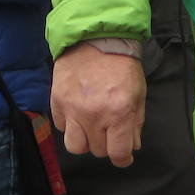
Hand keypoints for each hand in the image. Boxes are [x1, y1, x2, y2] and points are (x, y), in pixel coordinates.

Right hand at [50, 41, 145, 166]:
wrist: (95, 37)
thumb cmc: (121, 64)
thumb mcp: (138, 92)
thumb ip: (136, 122)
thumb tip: (132, 146)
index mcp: (118, 112)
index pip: (118, 153)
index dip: (123, 158)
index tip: (123, 154)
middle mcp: (94, 115)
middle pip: (97, 151)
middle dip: (106, 144)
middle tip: (109, 129)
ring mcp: (72, 109)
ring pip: (75, 146)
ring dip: (85, 140)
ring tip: (90, 127)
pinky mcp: (57, 101)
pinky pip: (61, 126)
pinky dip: (70, 124)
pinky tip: (77, 111)